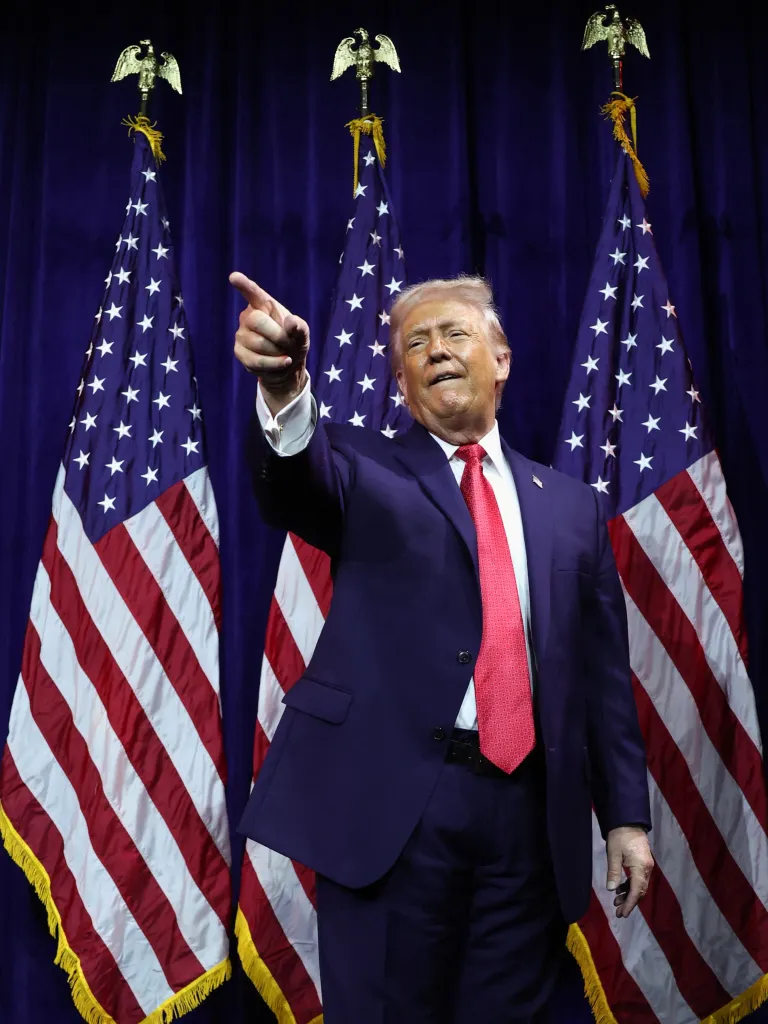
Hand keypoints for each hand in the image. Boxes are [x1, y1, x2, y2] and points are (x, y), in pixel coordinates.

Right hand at [230, 272, 309, 411]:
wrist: (288, 365)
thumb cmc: (294, 342)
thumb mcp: (303, 334)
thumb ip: (300, 326)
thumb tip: (289, 322)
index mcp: (264, 305)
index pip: (252, 292)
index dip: (244, 285)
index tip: (234, 277)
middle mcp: (248, 316)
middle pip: (257, 321)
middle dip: (277, 336)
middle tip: (289, 344)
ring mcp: (241, 334)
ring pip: (257, 343)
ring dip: (277, 353)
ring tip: (286, 355)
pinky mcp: (239, 352)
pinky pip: (254, 360)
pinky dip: (273, 364)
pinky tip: (281, 363)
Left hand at [606, 826, 653, 918]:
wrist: (628, 821)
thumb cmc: (619, 836)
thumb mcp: (613, 853)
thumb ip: (613, 872)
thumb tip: (611, 889)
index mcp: (641, 867)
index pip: (637, 890)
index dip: (630, 904)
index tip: (622, 914)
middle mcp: (647, 868)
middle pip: (640, 891)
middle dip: (630, 902)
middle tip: (618, 912)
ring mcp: (647, 865)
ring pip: (639, 886)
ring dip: (629, 895)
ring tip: (616, 901)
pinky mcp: (643, 862)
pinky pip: (638, 879)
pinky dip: (630, 886)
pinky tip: (620, 889)